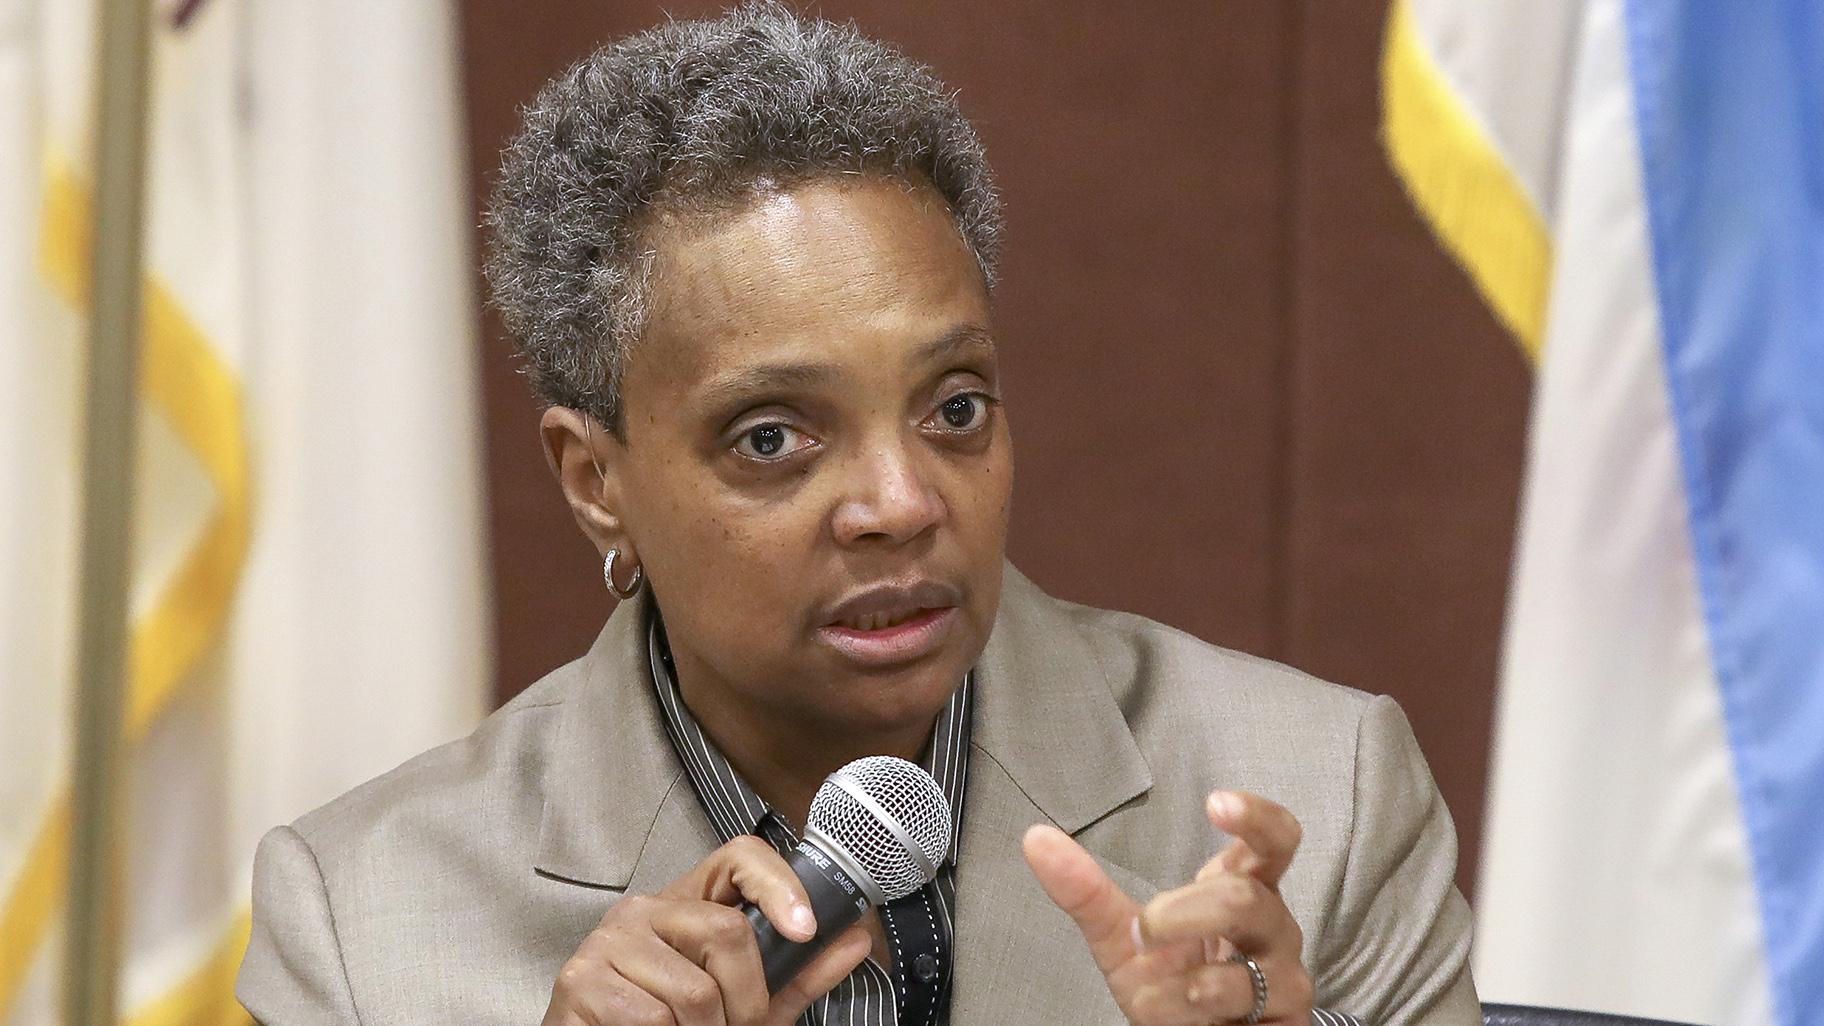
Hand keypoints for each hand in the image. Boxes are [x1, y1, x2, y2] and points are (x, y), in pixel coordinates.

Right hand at [543, 835, 871, 1025]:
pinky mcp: (581, 981)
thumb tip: (856, 940)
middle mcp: (643, 909)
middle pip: (726, 932)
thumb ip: (796, 975)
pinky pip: (653, 1017)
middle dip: (746, 999)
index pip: (738, 857)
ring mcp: (608, 941)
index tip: (805, 929)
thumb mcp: (744, 1003)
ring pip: (694, 989)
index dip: (779, 884)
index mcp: (686, 904)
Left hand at [1022, 791, 1314, 1025]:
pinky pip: (1245, 1011)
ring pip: (1246, 968)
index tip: (1215, 804)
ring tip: (1154, 987)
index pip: (1273, 839)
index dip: (1255, 818)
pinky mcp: (1288, 1020)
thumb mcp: (1122, 937)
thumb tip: (1035, 839)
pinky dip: (1189, 1012)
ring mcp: (1284, 976)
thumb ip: (1086, 892)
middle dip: (1182, 913)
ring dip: (1182, 982)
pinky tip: (1174, 1014)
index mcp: (1242, 886)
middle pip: (1245, 898)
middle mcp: (1272, 925)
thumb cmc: (1172, 983)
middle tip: (1145, 930)